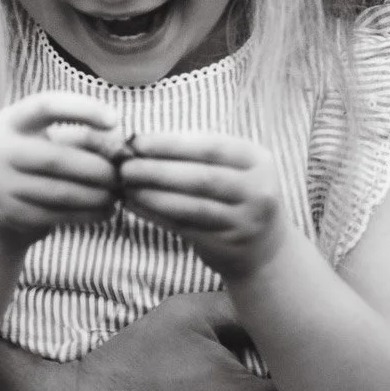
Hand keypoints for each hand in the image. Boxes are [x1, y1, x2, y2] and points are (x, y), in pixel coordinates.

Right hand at [0, 91, 122, 247]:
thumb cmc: (35, 165)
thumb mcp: (48, 141)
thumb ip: (81, 137)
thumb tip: (120, 143)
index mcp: (12, 120)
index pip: (48, 105)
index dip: (83, 110)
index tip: (115, 120)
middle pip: (57, 157)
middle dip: (97, 168)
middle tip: (121, 175)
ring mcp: (0, 183)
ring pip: (59, 192)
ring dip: (96, 195)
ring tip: (117, 195)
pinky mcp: (9, 213)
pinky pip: (56, 215)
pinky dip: (86, 214)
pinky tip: (105, 212)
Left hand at [119, 131, 285, 279]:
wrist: (265, 248)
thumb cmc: (237, 196)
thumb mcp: (235, 169)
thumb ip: (199, 153)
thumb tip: (143, 142)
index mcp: (259, 161)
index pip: (211, 147)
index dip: (171, 144)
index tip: (137, 142)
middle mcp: (258, 190)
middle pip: (201, 177)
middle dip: (157, 170)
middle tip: (124, 166)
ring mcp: (245, 221)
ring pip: (191, 206)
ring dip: (152, 195)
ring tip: (126, 186)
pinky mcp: (227, 245)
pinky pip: (184, 227)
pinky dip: (156, 215)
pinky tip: (134, 206)